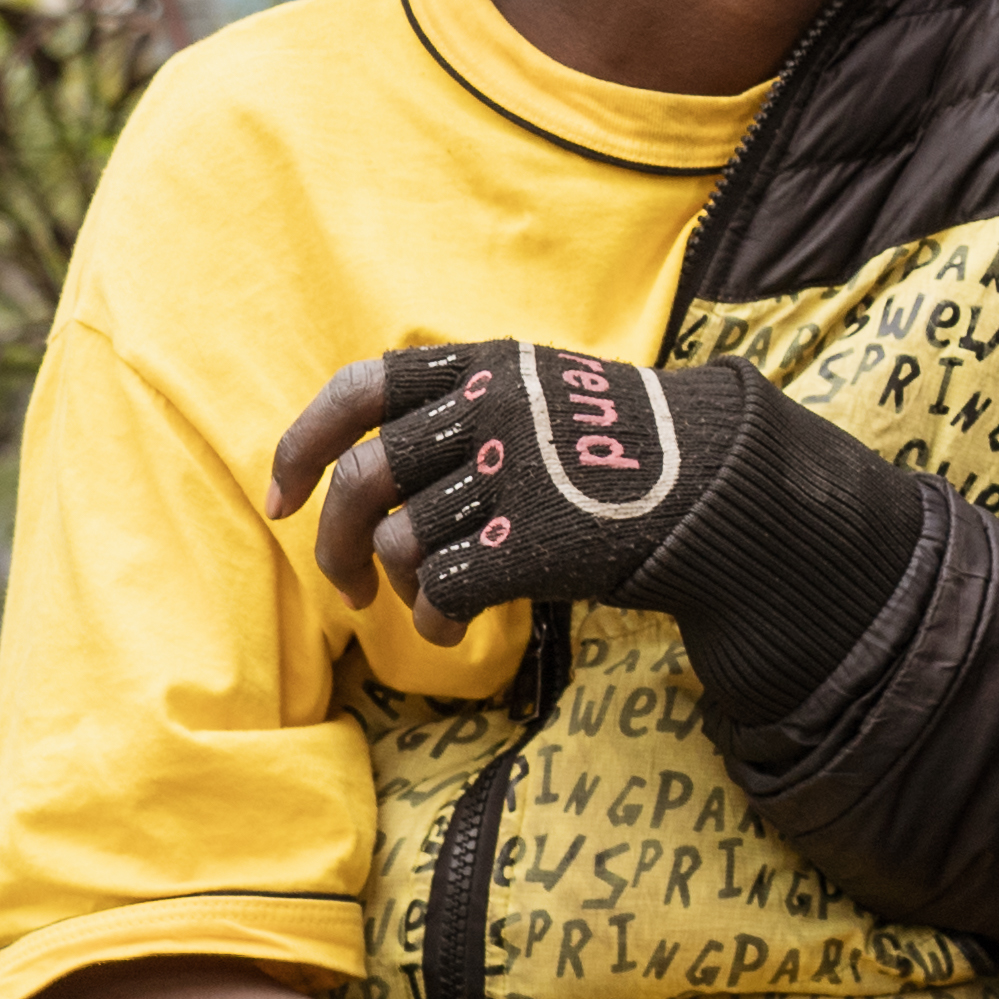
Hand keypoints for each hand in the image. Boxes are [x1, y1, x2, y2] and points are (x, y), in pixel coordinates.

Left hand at [266, 341, 849, 627]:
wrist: (718, 484)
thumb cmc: (624, 451)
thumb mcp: (546, 393)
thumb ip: (470, 407)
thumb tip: (377, 470)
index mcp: (485, 366)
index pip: (361, 390)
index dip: (304, 444)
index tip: (280, 498)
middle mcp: (489, 411)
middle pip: (366, 481)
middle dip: (337, 544)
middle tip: (348, 585)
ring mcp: (510, 474)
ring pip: (402, 543)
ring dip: (400, 590)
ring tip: (427, 609)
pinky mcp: (530, 540)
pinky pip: (441, 591)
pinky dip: (435, 623)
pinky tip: (455, 631)